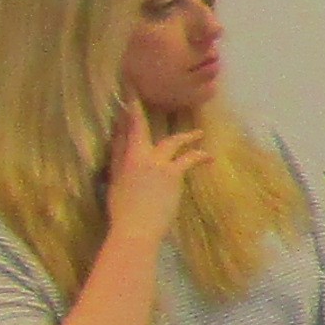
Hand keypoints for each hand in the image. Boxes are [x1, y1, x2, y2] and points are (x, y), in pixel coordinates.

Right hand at [104, 102, 212, 250]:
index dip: (129, 112)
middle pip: (142, 131)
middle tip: (140, 100)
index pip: (125, 131)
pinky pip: (190, 159)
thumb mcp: (115, 182)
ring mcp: (158, 164)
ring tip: (199, 134)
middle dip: (140, 114)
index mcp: (124, 160)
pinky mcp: (174, 174)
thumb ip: (118, 159)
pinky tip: (208, 157)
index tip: (130, 95)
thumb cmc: (123, 211)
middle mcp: (140, 157)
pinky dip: (199, 156)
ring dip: (186, 137)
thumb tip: (118, 139)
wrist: (136, 228)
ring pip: (172, 143)